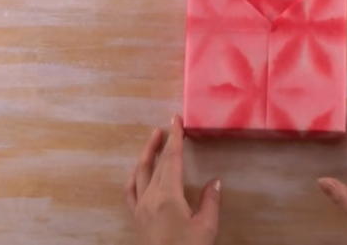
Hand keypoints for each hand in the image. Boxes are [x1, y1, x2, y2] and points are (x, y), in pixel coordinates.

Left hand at [125, 115, 220, 244]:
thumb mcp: (206, 227)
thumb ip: (210, 202)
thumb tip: (215, 182)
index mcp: (167, 196)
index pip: (172, 160)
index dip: (175, 138)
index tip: (176, 120)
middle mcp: (150, 197)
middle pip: (156, 163)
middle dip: (162, 142)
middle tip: (168, 125)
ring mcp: (140, 208)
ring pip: (139, 173)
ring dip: (146, 154)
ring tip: (152, 140)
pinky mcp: (136, 218)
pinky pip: (130, 191)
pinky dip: (135, 176)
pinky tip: (138, 172)